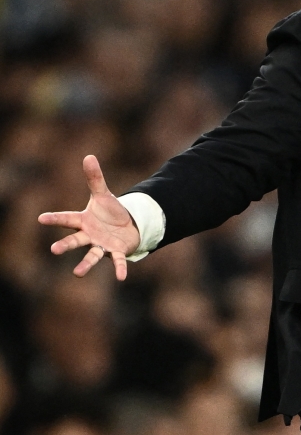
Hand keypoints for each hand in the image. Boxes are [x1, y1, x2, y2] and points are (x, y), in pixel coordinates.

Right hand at [38, 155, 139, 280]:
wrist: (127, 226)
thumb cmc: (110, 212)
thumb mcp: (103, 194)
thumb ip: (95, 178)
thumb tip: (88, 156)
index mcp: (83, 221)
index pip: (67, 218)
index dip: (54, 218)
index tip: (40, 218)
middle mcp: (89, 235)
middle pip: (75, 240)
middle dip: (65, 245)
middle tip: (54, 250)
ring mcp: (102, 245)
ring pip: (92, 255)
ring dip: (85, 264)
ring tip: (77, 274)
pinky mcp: (116, 252)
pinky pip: (117, 261)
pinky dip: (119, 268)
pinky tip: (121, 277)